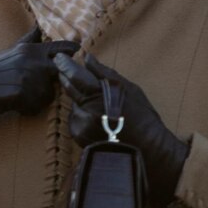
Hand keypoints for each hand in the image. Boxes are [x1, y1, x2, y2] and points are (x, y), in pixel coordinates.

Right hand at [0, 26, 78, 147]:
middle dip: (55, 83)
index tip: (76, 56)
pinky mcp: (22, 91)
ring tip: (19, 97)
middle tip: (35, 88)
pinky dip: (28, 109)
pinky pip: (37, 106)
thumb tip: (39, 28)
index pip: (62, 48)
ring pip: (50, 93)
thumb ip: (28, 42)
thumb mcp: (9, 52)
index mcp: (29, 48)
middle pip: (62, 73)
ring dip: (38, 100)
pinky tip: (13, 105)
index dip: (72, 54)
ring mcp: (27, 74)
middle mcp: (31, 58)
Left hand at [55, 53, 189, 207]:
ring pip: (74, 104)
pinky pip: (75, 119)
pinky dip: (82, 116)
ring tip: (98, 107)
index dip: (65, 64)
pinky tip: (98, 122)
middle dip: (65, 77)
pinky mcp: (80, 136)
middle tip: (64, 70)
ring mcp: (83, 124)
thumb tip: (87, 58)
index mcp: (102, 94)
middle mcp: (89, 109)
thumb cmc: (142, 117)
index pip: (75, 75)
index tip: (59, 57)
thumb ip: (105, 73)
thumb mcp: (129, 89)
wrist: (148, 150)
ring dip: (79, 100)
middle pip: (69, 87)